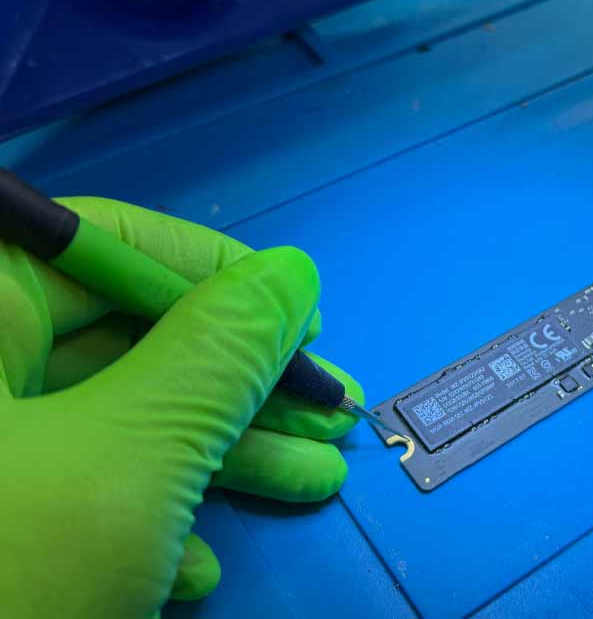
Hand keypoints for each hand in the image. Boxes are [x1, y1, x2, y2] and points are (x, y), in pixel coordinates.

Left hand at [0, 198, 361, 617]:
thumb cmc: (4, 579)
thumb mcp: (131, 460)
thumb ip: (220, 352)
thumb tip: (290, 275)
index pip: (105, 242)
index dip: (219, 271)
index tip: (302, 314)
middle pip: (122, 341)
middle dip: (240, 385)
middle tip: (330, 410)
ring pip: (112, 422)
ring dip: (221, 455)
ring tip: (313, 477)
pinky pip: (72, 491)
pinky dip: (146, 520)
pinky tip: (195, 565)